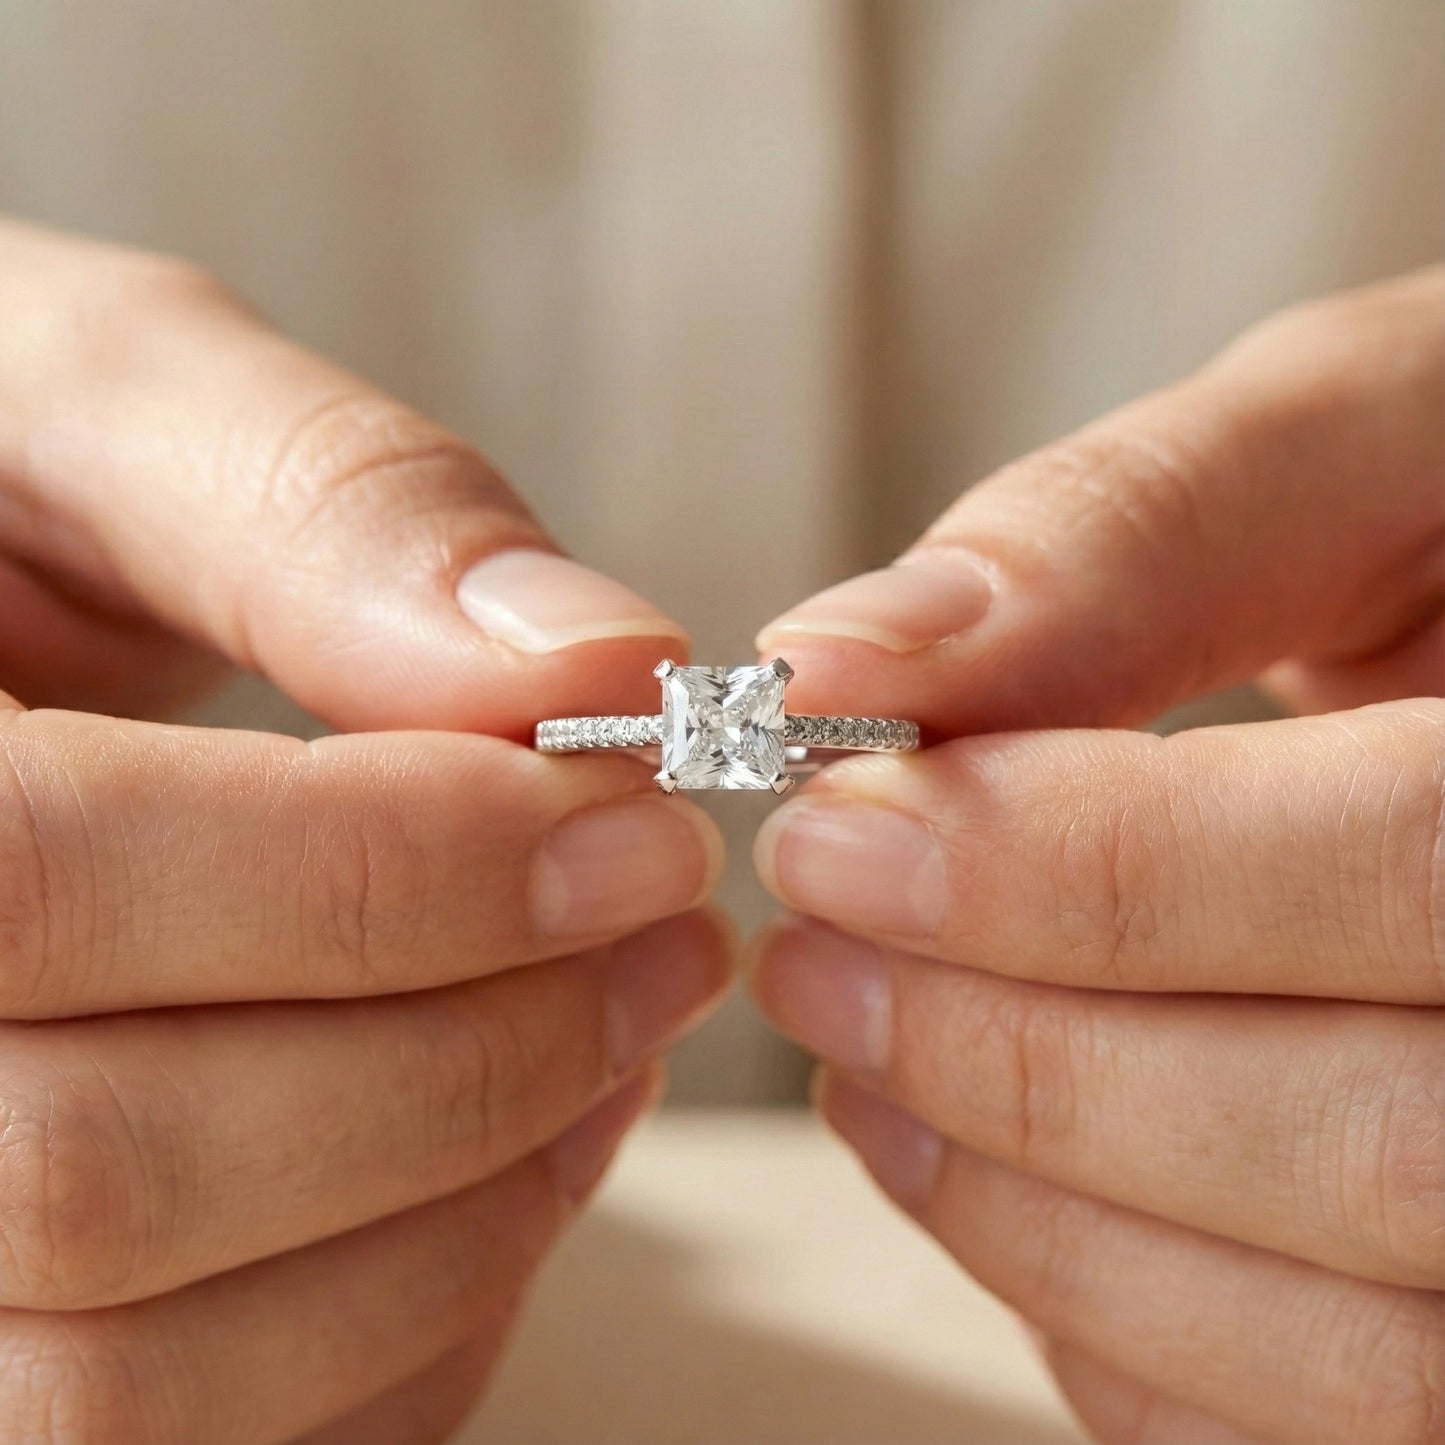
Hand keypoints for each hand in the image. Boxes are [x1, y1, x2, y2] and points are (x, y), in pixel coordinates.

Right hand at [0, 219, 729, 1442]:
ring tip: (614, 1033)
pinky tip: (515, 1160)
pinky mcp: (13, 1339)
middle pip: (104, 1175)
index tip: (628, 816)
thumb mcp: (108, 405)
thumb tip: (593, 663)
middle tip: (665, 928)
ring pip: (143, 1376)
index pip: (42, 880)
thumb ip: (326, 505)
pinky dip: (413, 1330)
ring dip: (461, 1211)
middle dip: (469, 1053)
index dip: (379, 871)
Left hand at [748, 269, 1444, 1442]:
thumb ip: (1136, 527)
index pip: (1404, 867)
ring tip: (861, 1064)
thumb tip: (847, 655)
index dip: (1088, 868)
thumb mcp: (1370, 447)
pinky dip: (1115, 1328)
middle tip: (813, 953)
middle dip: (1022, 1056)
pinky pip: (1315, 1431)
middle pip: (1376, 1149)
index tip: (840, 823)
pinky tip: (996, 1179)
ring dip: (1037, 1213)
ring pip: (1352, 1347)